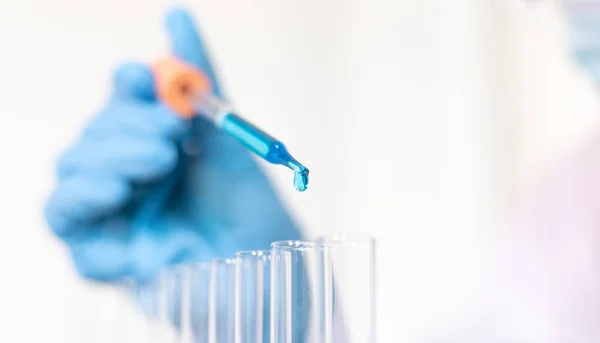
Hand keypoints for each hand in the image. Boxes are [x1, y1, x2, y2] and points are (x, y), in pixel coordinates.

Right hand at [44, 8, 302, 281]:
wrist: (270, 268)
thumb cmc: (251, 206)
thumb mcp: (229, 141)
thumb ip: (201, 82)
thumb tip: (177, 14)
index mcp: (151, 146)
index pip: (116, 108)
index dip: (121, 89)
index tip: (138, 78)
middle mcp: (126, 179)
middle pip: (88, 141)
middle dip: (122, 128)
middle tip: (169, 135)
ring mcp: (115, 220)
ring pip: (69, 185)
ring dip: (102, 165)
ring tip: (154, 163)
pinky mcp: (112, 263)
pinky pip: (78, 245)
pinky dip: (91, 222)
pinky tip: (119, 207)